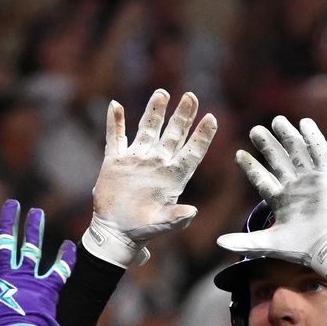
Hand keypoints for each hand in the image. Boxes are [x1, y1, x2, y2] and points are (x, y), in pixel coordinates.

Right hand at [0, 200, 76, 325]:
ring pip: (30, 248)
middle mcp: (5, 274)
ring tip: (36, 212)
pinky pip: (59, 270)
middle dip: (8, 221)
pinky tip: (69, 245)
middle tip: (12, 204)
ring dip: (34, 229)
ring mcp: (27, 279)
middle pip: (5, 241)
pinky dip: (65, 258)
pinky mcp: (47, 289)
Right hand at [85, 89, 216, 267]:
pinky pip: (115, 138)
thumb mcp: (161, 224)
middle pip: (173, 135)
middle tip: (191, 96)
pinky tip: (114, 105)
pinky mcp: (115, 162)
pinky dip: (114, 122)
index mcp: (172, 177)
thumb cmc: (141, 230)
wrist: (115, 232)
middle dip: (182, 116)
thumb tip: (192, 212)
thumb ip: (175, 218)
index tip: (211, 118)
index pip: (191, 152)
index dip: (202, 136)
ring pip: (147, 130)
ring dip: (154, 111)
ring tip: (162, 93)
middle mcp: (157, 164)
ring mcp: (136, 160)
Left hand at [218, 116, 326, 278]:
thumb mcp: (266, 243)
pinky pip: (319, 152)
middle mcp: (295, 187)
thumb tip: (218, 243)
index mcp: (280, 200)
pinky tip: (304, 122)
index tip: (238, 154)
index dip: (250, 167)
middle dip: (267, 145)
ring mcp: (311, 180)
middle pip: (278, 160)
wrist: (326, 247)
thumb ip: (243, 242)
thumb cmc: (298, 247)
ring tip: (277, 120)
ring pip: (297, 152)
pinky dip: (313, 137)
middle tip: (254, 130)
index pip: (262, 178)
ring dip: (288, 136)